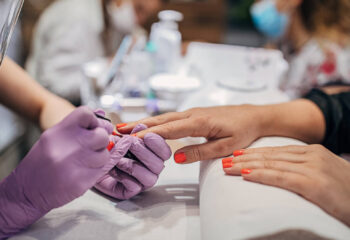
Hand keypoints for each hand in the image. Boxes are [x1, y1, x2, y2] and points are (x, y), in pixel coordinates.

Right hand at [0, 107, 115, 237]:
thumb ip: (76, 127)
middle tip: (93, 147)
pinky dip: (96, 170)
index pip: (86, 113)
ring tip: (86, 162)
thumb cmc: (41, 163)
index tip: (92, 128)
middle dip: (100, 141)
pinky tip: (84, 172)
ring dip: (100, 158)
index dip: (93, 120)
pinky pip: (101, 170)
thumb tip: (102, 113)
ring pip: (104, 154)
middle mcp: (67, 146)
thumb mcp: (53, 139)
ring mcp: (74, 164)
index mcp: (58, 132)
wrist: (26, 192)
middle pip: (101, 135)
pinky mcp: (81, 182)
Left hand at [94, 124, 171, 199]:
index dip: (158, 143)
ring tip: (119, 159)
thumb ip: (131, 132)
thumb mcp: (119, 136)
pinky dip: (123, 176)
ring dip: (133, 165)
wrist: (91, 163)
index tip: (147, 135)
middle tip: (130, 143)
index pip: (165, 151)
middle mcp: (150, 169)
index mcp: (152, 154)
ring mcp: (142, 182)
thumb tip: (142, 125)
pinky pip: (134, 186)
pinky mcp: (131, 191)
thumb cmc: (108, 150)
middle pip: (159, 164)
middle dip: (144, 152)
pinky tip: (113, 169)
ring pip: (150, 178)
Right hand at [118, 106, 262, 163]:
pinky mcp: (193, 114)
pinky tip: (147, 126)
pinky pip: (170, 118)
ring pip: (164, 117)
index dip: (149, 134)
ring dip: (144, 122)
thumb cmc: (242, 131)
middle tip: (118, 130)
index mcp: (200, 122)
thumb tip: (176, 157)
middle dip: (139, 125)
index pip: (169, 129)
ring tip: (126, 127)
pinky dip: (155, 122)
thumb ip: (200, 152)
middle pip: (161, 120)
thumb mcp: (226, 146)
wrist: (254, 116)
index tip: (131, 138)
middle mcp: (192, 114)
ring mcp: (192, 112)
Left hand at [222, 145, 349, 226]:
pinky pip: (281, 177)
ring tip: (228, 167)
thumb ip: (303, 169)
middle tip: (224, 160)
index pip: (275, 151)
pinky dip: (261, 175)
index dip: (253, 153)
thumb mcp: (324, 174)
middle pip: (270, 155)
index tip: (236, 154)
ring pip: (271, 164)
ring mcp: (313, 167)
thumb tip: (281, 171)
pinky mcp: (314, 183)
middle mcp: (311, 155)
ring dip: (246, 165)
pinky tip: (246, 174)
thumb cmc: (347, 191)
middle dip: (244, 158)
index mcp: (312, 152)